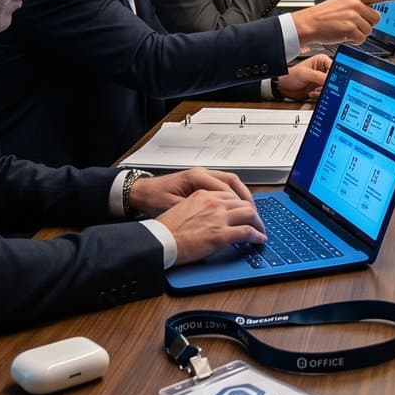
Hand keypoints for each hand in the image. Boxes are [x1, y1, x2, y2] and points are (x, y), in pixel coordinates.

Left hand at [125, 167, 253, 215]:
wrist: (139, 193)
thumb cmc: (153, 199)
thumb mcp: (175, 209)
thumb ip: (198, 212)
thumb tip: (219, 220)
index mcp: (197, 177)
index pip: (227, 189)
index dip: (241, 204)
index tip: (250, 217)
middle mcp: (202, 173)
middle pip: (233, 182)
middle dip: (247, 199)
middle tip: (255, 216)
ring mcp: (202, 176)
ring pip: (230, 183)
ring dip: (242, 196)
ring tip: (250, 212)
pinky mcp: (200, 182)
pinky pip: (223, 186)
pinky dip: (233, 196)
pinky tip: (236, 207)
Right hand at [156, 188, 266, 264]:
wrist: (159, 240)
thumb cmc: (165, 229)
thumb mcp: (182, 208)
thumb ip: (200, 207)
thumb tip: (209, 216)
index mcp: (203, 194)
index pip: (230, 195)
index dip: (241, 204)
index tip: (244, 211)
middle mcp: (214, 203)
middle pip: (243, 203)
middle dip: (253, 212)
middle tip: (256, 221)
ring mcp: (219, 217)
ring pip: (249, 214)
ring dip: (258, 223)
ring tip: (260, 230)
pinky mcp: (221, 234)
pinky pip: (247, 232)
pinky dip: (257, 235)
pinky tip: (259, 239)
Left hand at [275, 53, 331, 100]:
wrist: (283, 87)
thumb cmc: (290, 76)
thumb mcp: (305, 74)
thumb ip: (319, 77)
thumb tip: (331, 80)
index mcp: (322, 61)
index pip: (335, 68)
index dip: (334, 76)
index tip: (330, 82)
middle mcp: (323, 69)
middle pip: (335, 79)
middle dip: (328, 85)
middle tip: (320, 87)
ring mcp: (322, 80)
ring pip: (331, 87)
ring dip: (322, 91)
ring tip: (314, 90)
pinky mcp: (320, 88)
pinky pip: (326, 93)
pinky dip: (319, 95)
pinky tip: (311, 92)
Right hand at [292, 0, 394, 45]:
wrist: (308, 23)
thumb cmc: (323, 16)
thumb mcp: (341, 4)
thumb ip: (357, 6)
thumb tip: (373, 16)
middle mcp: (355, 4)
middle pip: (376, 19)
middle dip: (367, 24)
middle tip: (351, 25)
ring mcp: (353, 16)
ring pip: (369, 30)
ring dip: (359, 34)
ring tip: (344, 30)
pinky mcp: (350, 28)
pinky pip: (361, 39)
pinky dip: (354, 41)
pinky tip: (343, 36)